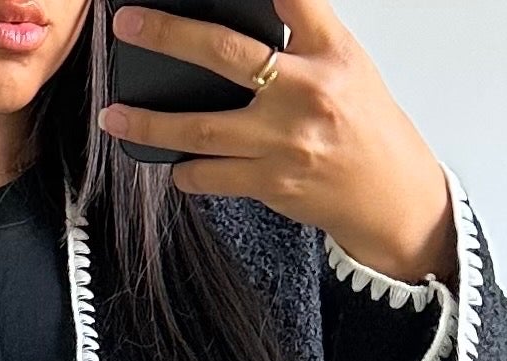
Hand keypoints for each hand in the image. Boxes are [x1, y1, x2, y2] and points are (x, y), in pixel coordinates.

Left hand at [101, 0, 456, 284]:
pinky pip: (213, 177)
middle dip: (168, 36)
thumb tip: (239, 17)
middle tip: (128, 26)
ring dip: (151, 124)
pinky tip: (171, 166)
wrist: (391, 196)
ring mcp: (285, 142)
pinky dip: (186, 173)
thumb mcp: (344, 65)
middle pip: (225, 55)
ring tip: (115, 118)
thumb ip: (301, 36)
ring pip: (202, 129)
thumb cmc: (365, 126)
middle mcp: (306, 92)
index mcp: (329, 52)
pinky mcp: (273, 184)